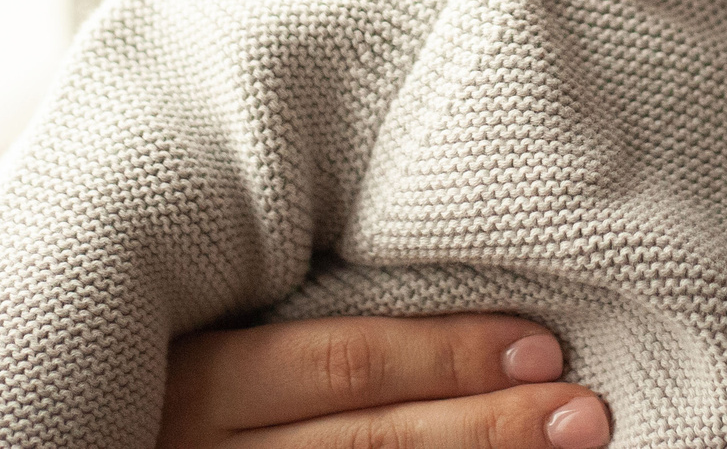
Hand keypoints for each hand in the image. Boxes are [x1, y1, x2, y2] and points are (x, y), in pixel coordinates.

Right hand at [160, 316, 611, 448]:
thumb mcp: (188, 334)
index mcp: (198, 380)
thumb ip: (283, 319)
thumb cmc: (142, 377)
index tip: (541, 344)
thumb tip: (434, 293)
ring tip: (571, 446)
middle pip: (373, 444)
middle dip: (487, 426)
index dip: (449, 357)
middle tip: (584, 409)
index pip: (343, 365)